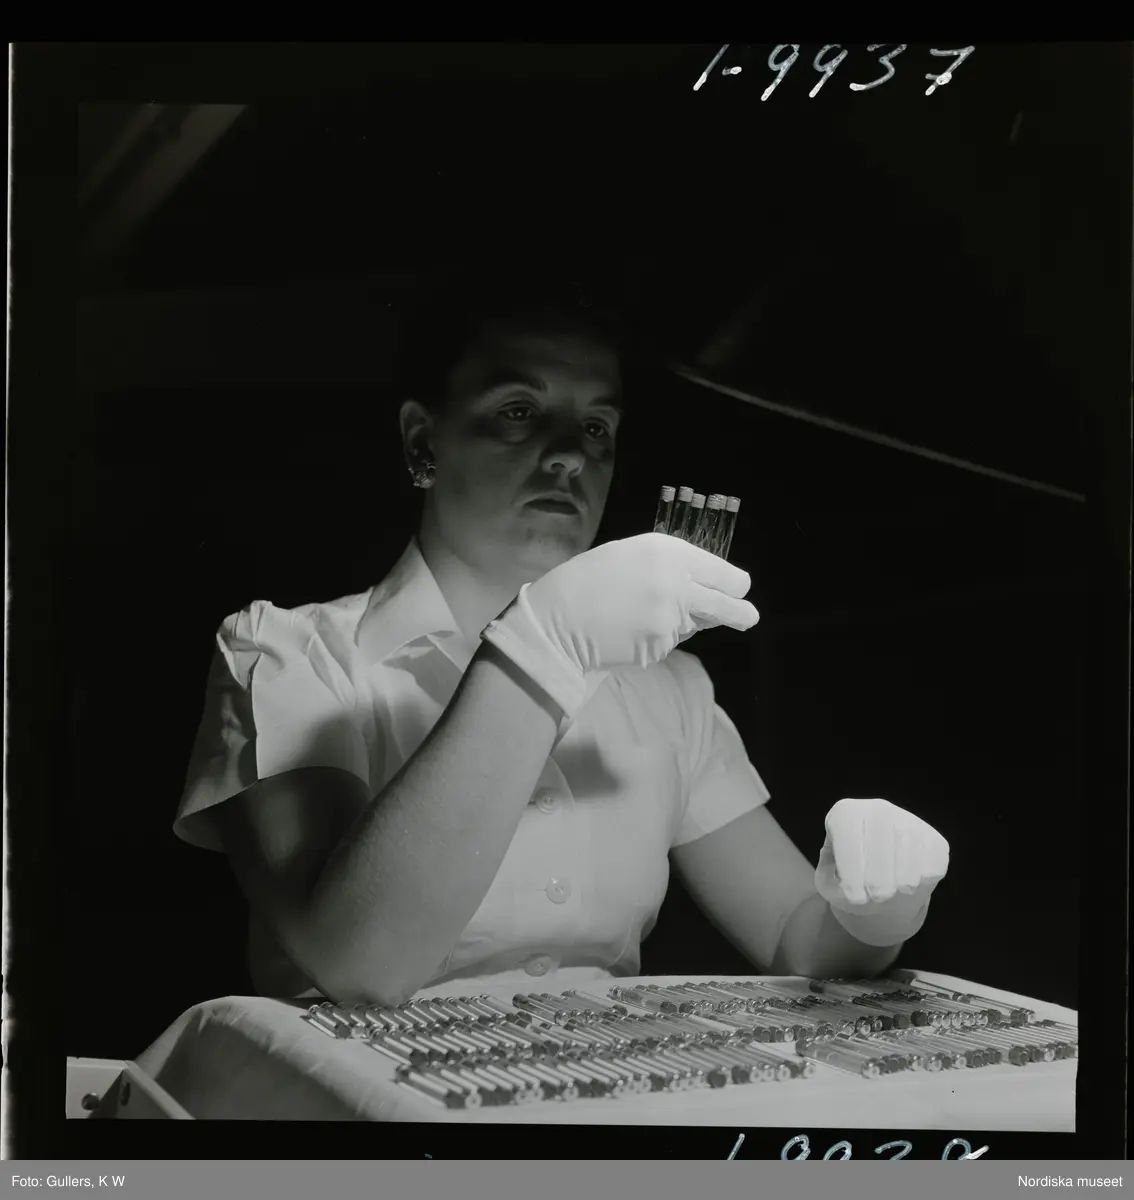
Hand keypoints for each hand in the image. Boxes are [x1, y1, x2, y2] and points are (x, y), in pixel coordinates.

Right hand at [481, 532, 758, 716]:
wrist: (557, 619)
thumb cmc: (589, 579)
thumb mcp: (633, 555)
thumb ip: (672, 566)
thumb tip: (705, 586)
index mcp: (670, 552)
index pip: (726, 575)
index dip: (734, 585)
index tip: (739, 590)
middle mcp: (677, 584)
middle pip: (729, 605)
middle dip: (740, 613)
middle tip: (748, 616)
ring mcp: (670, 620)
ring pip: (694, 625)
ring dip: (682, 622)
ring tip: (640, 613)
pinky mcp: (659, 647)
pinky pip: (670, 642)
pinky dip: (658, 638)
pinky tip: (631, 629)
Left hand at [814, 797, 948, 946]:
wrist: (880, 888)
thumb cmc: (849, 880)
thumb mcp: (828, 881)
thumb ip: (830, 877)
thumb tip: (847, 877)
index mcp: (845, 813)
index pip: (847, 831)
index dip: (851, 868)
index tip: (854, 897)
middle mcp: (877, 808)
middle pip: (880, 843)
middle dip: (877, 880)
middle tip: (875, 898)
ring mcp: (909, 820)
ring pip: (910, 852)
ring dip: (901, 882)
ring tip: (892, 892)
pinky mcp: (934, 839)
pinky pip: (934, 862)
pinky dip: (924, 880)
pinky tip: (912, 883)